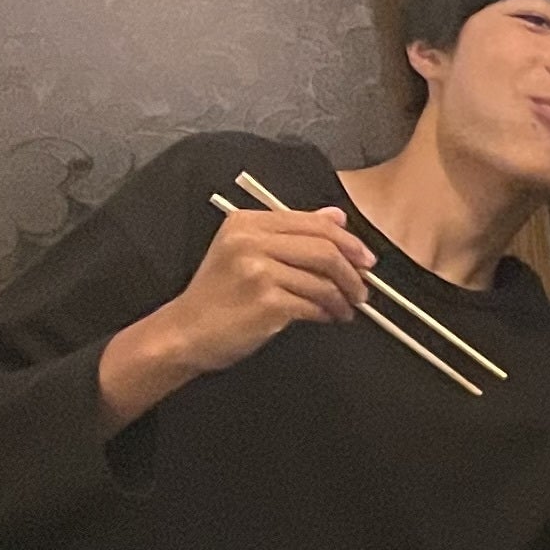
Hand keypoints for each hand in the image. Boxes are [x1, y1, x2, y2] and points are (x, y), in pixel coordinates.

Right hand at [100, 202, 374, 425]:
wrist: (184, 333)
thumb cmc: (217, 296)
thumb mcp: (246, 252)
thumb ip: (292, 232)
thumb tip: (337, 217)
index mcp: (246, 222)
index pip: (313, 223)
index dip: (348, 241)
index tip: (365, 259)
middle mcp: (250, 241)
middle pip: (325, 248)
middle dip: (353, 271)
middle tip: (362, 288)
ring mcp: (257, 271)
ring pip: (323, 279)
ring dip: (342, 298)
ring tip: (345, 308)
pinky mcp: (266, 301)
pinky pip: (313, 304)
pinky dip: (327, 312)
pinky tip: (327, 317)